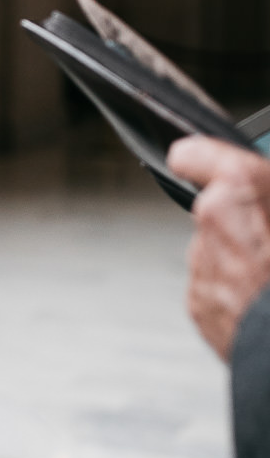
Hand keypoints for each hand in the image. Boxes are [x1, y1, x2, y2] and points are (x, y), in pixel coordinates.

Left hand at [168, 137, 269, 358]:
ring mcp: (203, 265)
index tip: (195, 160)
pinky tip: (264, 305)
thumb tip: (263, 196)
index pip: (196, 152)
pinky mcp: (199, 303)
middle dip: (243, 223)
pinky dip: (236, 294)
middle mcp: (213, 222)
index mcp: (243, 190)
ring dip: (242, 261)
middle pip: (218, 211)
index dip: (199, 158)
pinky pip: (216, 287)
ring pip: (218, 251)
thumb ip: (267, 194)